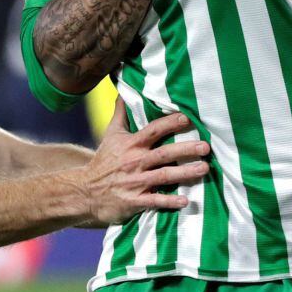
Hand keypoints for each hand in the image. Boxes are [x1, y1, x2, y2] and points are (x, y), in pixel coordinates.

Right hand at [79, 98, 208, 224]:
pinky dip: (169, 201)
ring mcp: (135, 182)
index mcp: (131, 144)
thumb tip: (124, 91)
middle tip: (206, 147)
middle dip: (186, 149)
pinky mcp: (134, 201)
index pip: (153, 130)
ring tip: (204, 169)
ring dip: (184, 173)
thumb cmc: (104, 161)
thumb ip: (121, 113)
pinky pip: (155, 200)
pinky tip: (186, 201)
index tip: (187, 118)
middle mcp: (135, 161)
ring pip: (163, 176)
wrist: (85, 191)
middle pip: (164, 153)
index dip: (169, 123)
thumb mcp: (111, 134)